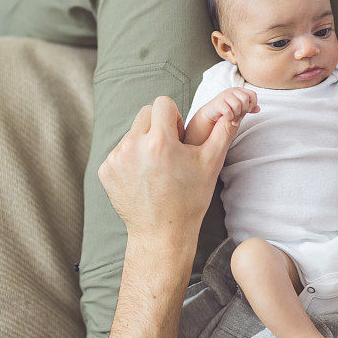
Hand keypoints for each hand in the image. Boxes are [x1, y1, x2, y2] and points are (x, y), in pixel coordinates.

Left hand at [97, 96, 238, 243]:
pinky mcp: (106, 170)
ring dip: (144, 142)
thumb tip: (231, 111)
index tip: (178, 136)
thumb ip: (222, 131)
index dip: (174, 116)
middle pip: (145, 114)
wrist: (163, 233)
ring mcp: (116, 158)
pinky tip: (144, 178)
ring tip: (157, 168)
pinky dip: (131, 158)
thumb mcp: (211, 164)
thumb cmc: (190, 199)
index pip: (163, 103)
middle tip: (169, 151)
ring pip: (132, 132)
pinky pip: (120, 151)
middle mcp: (133, 146)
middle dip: (158, 126)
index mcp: (159, 141)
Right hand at [201, 87, 259, 126]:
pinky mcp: (218, 103)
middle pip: (245, 99)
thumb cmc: (227, 109)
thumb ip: (249, 108)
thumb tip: (258, 109)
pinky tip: (229, 119)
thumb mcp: (239, 108)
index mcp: (238, 90)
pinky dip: (230, 117)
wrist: (211, 112)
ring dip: (237, 115)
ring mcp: (224, 96)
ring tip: (235, 119)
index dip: (253, 104)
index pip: (252, 94)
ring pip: (237, 105)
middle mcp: (232, 91)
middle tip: (240, 117)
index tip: (248, 111)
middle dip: (244, 110)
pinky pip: (228, 111)